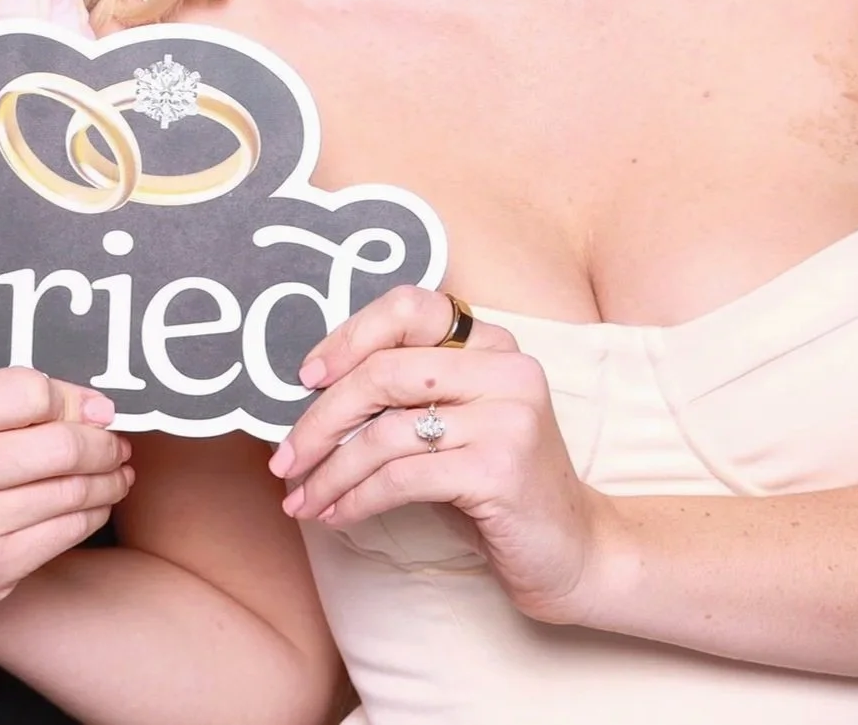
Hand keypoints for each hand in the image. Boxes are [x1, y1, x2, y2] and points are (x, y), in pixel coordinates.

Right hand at [0, 368, 134, 631]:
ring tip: (116, 471)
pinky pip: (66, 531)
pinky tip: (97, 504)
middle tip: (116, 443)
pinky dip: (94, 514)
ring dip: (107, 479)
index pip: (28, 392)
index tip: (92, 408)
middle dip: (102, 443)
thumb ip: (13, 401)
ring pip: (69, 491)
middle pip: (57, 445)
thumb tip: (97, 408)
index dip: (71, 399)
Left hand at [268, 285, 617, 625]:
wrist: (572, 550)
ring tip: (302, 499)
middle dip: (321, 419)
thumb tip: (310, 389)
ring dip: (330, 471)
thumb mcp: (452, 421)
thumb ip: (404, 391)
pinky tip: (336, 515)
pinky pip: (402, 477)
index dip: (349, 336)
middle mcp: (506, 367)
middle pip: (384, 372)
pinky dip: (357, 498)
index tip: (306, 378)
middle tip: (285, 459)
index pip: (408, 307)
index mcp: (492, 342)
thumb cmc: (493, 482)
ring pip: (386, 432)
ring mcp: (508, 416)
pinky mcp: (499, 468)